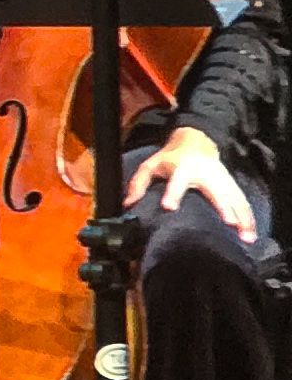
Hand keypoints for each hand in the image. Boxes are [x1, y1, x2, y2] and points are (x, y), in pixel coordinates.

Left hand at [129, 123, 258, 241]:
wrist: (196, 142)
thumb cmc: (170, 159)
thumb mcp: (150, 165)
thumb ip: (138, 183)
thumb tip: (128, 204)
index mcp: (181, 169)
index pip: (176, 182)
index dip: (173, 193)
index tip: (169, 207)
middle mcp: (204, 174)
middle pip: (215, 191)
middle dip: (222, 206)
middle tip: (228, 222)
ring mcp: (221, 180)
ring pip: (233, 199)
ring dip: (241, 217)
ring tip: (245, 237)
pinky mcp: (231, 185)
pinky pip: (242, 202)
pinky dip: (248, 218)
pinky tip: (251, 234)